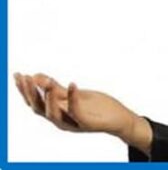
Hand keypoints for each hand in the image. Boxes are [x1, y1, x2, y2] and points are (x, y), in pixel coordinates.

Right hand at [13, 72, 151, 151]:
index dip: (24, 90)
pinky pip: (77, 112)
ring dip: (49, 98)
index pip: (34, 102)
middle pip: (38, 109)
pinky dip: (73, 98)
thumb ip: (56, 88)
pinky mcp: (87, 124)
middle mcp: (61, 120)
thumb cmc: (97, 107)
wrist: (120, 119)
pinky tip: (73, 84)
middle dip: (30, 93)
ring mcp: (73, 123)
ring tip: (48, 82)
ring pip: (53, 114)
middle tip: (26, 78)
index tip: (17, 75)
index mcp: (56, 113)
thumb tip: (35, 75)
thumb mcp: (74, 94)